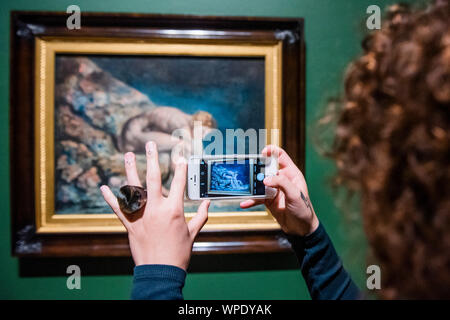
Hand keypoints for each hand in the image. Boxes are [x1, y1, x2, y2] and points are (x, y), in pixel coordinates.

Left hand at [101, 141, 209, 269]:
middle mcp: (156, 209)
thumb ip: (200, 216)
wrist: (160, 271)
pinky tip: (104, 187)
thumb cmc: (178, 253)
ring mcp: (141, 216)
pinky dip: (110, 198)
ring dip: (129, 170)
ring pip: (133, 189)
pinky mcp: (130, 225)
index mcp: (173, 210)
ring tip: (127, 155)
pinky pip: (118, 209)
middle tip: (149, 145)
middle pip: (153, 179)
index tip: (180, 156)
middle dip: (151, 159)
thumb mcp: (193, 233)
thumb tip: (207, 203)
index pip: (178, 183)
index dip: (181, 168)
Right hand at [240, 145, 318, 235]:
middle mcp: (282, 179)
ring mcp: (274, 189)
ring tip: (245, 188)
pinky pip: (257, 197)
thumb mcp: (295, 194)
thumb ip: (281, 183)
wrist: (301, 229)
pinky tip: (244, 203)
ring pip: (260, 183)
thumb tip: (266, 179)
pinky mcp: (268, 200)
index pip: (281, 157)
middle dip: (257, 169)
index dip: (272, 151)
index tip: (262, 152)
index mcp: (291, 174)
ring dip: (252, 186)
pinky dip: (251, 200)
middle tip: (250, 172)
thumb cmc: (304, 209)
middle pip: (266, 169)